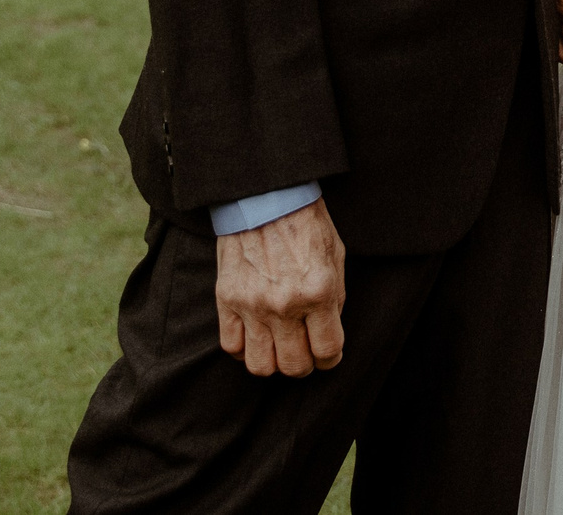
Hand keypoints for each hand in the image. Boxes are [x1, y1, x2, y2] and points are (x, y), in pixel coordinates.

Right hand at [215, 200, 344, 376]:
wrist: (267, 196)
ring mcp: (252, 304)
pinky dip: (244, 349)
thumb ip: (333, 299)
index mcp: (318, 292)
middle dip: (304, 365)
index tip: (328, 354)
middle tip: (305, 353)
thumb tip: (327, 333)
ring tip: (279, 348)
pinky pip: (231, 346)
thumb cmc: (306, 224)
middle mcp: (284, 304)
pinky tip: (256, 336)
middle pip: (294, 366)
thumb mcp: (335, 258)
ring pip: (260, 366)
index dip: (331, 359)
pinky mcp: (227, 299)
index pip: (327, 351)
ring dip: (274, 363)